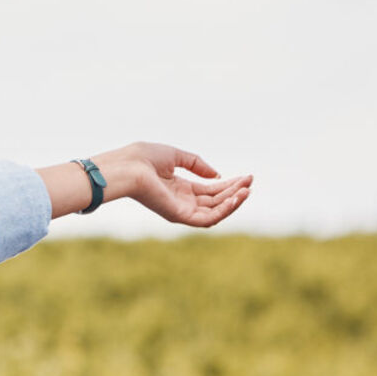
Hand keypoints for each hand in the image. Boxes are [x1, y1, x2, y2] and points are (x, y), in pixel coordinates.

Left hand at [100, 141, 252, 227]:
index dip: (229, 184)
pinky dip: (224, 210)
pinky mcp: (179, 216)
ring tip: (247, 189)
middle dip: (235, 191)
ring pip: (215, 212)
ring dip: (233, 202)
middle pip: (215, 200)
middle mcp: (181, 201)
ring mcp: (180, 210)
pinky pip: (208, 219)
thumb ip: (197, 164)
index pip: (210, 190)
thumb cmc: (143, 158)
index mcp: (179, 188)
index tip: (246, 177)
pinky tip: (236, 198)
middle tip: (250, 181)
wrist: (126, 166)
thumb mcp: (176, 156)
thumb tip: (217, 175)